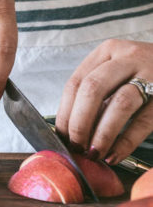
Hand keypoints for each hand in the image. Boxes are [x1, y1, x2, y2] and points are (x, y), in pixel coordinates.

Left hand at [55, 39, 152, 162]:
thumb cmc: (144, 73)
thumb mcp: (117, 71)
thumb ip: (96, 93)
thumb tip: (70, 131)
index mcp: (108, 51)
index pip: (76, 82)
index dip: (65, 112)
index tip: (61, 136)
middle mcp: (128, 58)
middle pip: (93, 89)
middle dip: (79, 123)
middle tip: (76, 146)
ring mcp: (151, 75)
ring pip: (119, 104)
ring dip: (102, 133)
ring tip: (94, 153)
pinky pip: (143, 122)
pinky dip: (125, 142)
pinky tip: (114, 155)